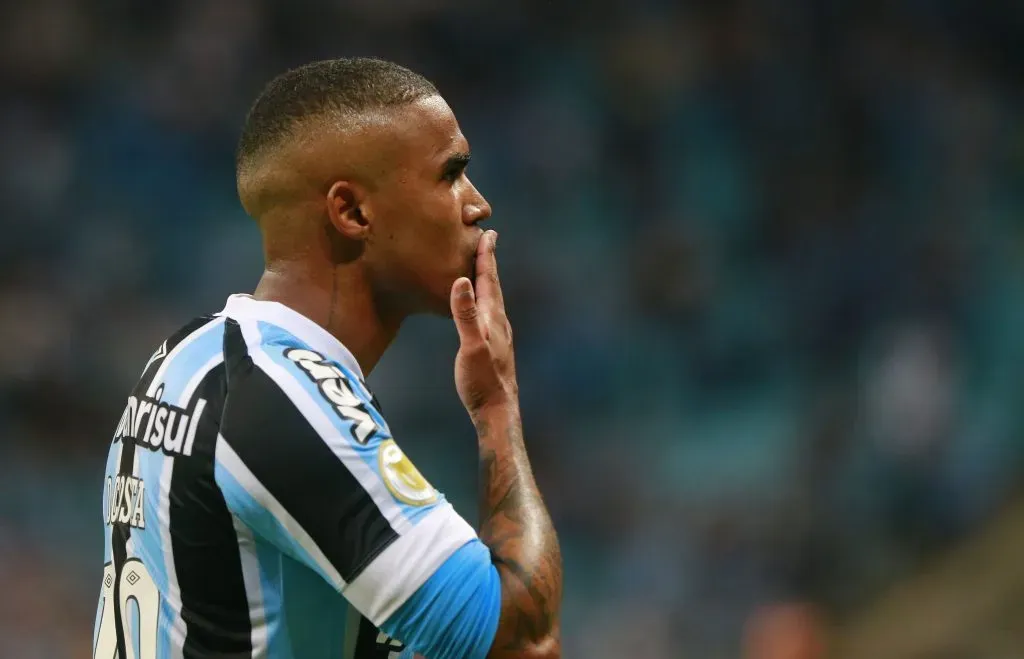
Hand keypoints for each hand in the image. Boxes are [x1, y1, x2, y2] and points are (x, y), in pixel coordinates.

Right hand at [451, 230, 517, 418]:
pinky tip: (481, 309)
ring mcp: (499, 335)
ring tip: (483, 268)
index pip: (489, 280)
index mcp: (493, 318)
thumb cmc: (482, 381)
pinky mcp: (494, 347)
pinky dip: (484, 300)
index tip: (487, 233)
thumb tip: (461, 281)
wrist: (497, 411)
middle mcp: (499, 322)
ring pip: (493, 299)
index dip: (487, 256)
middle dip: (489, 262)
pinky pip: (488, 313)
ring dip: (487, 280)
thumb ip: (465, 315)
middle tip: (487, 240)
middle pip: (494, 285)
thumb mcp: (470, 346)